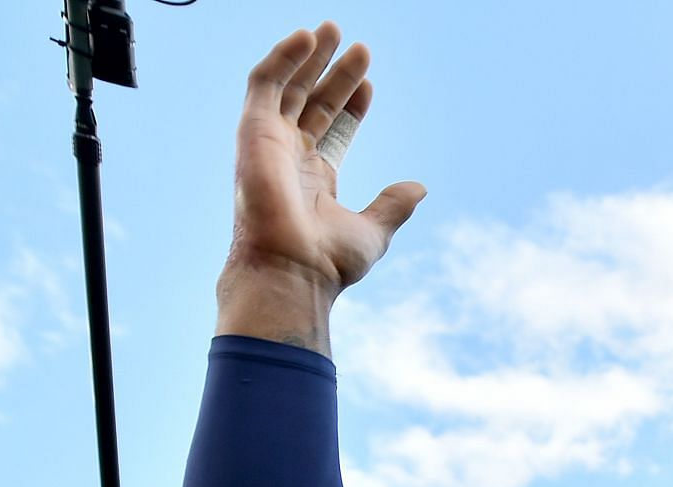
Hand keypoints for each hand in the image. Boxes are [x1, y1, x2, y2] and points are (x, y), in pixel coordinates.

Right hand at [218, 24, 425, 349]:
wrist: (294, 269)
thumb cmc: (327, 261)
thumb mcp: (373, 230)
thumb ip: (393, 205)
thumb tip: (419, 187)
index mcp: (315, 179)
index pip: (333, 129)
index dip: (350, 103)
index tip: (370, 85)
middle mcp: (289, 158)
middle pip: (313, 102)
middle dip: (334, 73)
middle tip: (358, 46)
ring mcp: (269, 142)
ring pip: (288, 86)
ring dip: (309, 56)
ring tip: (333, 30)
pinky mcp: (253, 131)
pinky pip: (264, 82)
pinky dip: (283, 57)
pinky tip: (307, 38)